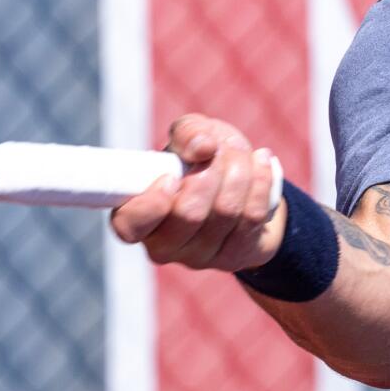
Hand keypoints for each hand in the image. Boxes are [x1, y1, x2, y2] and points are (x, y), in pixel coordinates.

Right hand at [108, 113, 285, 270]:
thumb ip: (187, 132)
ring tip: (240, 152)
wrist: (244, 185)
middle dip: (211, 170)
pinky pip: (251, 217)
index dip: (150, 204)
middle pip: (189, 214)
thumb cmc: (203, 160)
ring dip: (239, 170)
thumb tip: (202, 147)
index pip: (128, 226)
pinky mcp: (233, 257)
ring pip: (225, 212)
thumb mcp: (190, 136)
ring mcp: (199, 256)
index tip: (171, 177)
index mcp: (137, 216)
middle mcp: (164, 244)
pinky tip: (261, 162)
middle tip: (218, 149)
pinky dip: (260, 181)